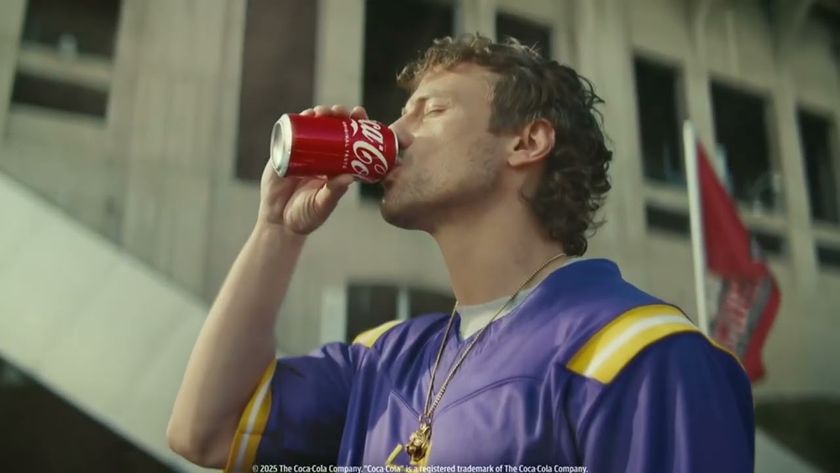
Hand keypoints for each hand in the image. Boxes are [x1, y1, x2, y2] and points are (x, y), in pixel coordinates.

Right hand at [256, 105, 368, 235]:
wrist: (278, 222)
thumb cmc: (305, 216)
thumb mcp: (322, 205)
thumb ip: (333, 193)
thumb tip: (350, 177)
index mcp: (338, 166)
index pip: (351, 140)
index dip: (357, 125)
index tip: (361, 115)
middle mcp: (323, 155)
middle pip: (333, 127)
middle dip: (338, 114)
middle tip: (340, 112)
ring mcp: (303, 152)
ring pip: (314, 126)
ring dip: (320, 114)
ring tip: (322, 112)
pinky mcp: (284, 152)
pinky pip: (292, 132)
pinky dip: (298, 121)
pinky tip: (305, 115)